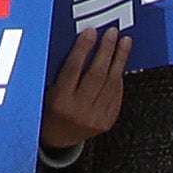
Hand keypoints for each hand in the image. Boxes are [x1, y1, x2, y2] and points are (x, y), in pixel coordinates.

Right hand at [45, 28, 129, 148]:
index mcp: (59, 101)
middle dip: (106, 50)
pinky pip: (116, 96)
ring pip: (111, 84)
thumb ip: (61, 71)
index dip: (83, 48)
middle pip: (97, 75)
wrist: (57, 139)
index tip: (90, 32)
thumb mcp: (48, 91)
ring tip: (124, 43)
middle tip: (112, 33)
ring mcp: (95, 118)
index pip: (73, 69)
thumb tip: (80, 43)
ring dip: (119, 60)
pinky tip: (121, 64)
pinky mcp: (106, 123)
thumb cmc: (49, 110)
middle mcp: (78, 111)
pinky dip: (119, 78)